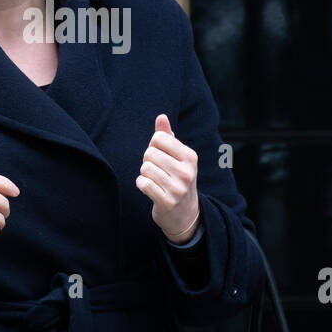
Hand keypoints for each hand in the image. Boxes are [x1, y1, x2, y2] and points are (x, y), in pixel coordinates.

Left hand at [135, 114, 200, 243]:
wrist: (185, 214)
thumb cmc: (177, 179)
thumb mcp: (177, 158)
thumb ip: (168, 137)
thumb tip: (161, 117)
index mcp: (190, 156)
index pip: (159, 137)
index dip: (153, 145)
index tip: (160, 156)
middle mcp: (186, 171)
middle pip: (150, 153)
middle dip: (148, 161)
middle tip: (157, 171)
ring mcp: (178, 188)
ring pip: (145, 168)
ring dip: (145, 174)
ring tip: (155, 180)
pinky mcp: (167, 201)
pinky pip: (143, 184)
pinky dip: (141, 184)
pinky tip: (150, 189)